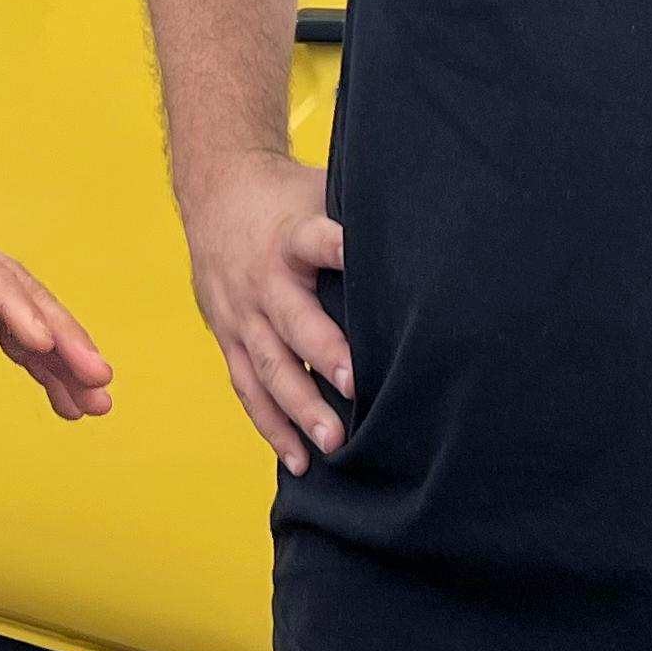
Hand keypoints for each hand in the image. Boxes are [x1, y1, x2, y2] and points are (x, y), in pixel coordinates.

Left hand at [0, 203, 114, 420]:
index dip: (18, 309)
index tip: (46, 343)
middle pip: (28, 298)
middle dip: (66, 338)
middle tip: (99, 378)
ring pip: (36, 322)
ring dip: (69, 362)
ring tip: (98, 404)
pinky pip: (22, 341)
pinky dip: (48, 370)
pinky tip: (70, 402)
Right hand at [180, 153, 347, 473]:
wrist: (215, 191)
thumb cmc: (288, 197)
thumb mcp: (321, 190)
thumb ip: (361, 216)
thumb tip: (436, 236)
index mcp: (291, 235)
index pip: (315, 239)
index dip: (337, 248)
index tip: (361, 263)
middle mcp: (264, 279)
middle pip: (293, 319)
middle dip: (324, 355)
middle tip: (357, 388)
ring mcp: (241, 314)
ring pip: (270, 366)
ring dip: (300, 409)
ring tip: (333, 443)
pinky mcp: (227, 338)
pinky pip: (249, 388)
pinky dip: (272, 426)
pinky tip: (299, 460)